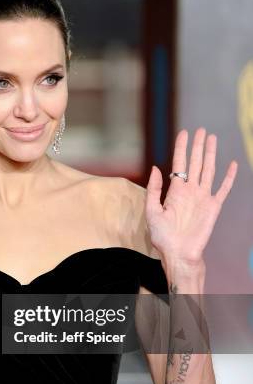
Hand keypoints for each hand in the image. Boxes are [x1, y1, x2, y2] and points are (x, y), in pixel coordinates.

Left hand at [145, 127, 237, 265]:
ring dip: (210, 154)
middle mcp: (190, 191)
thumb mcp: (152, 211)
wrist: (179, 253)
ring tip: (212, 138)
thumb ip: (154, 190)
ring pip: (208, 170)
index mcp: (175, 191)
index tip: (183, 133)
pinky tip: (231, 164)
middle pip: (195, 163)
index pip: (179, 164)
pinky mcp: (213, 207)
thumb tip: (156, 168)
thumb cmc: (163, 237)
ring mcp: (202, 197)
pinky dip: (228, 177)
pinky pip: (223, 189)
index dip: (181, 148)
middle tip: (201, 130)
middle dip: (197, 146)